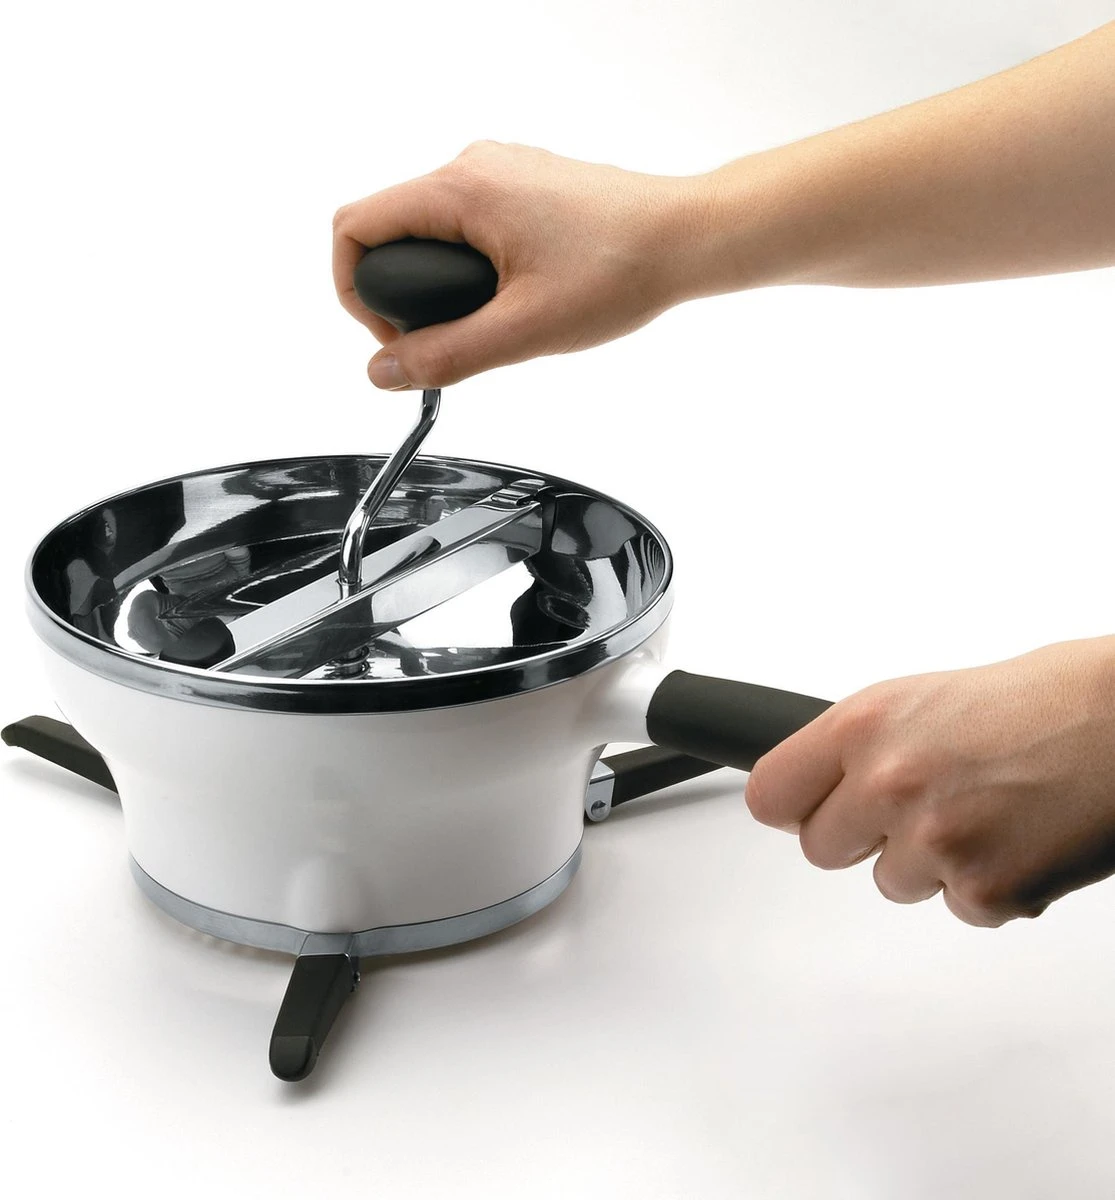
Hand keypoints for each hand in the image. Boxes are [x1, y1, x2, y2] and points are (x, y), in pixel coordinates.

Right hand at [332, 141, 704, 389]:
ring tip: (490, 322)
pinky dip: (471, 266)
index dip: (355, 292)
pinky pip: (468, 223)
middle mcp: (474, 167)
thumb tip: (385, 372)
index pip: (355, 229)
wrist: (686, 239)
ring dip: (439, 282)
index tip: (397, 337)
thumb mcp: (522, 331)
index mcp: (460, 190)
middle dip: (401, 292)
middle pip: (389, 229)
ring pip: (430, 228)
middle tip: (446, 340)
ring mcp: (501, 172)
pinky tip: (514, 298)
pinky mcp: (524, 186)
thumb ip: (446, 355)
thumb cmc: (619, 270)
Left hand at [745, 637, 1114, 925]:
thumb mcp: (924, 698)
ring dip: (930, 862)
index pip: (771, 794)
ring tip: (987, 811)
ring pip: (891, 883)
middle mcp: (887, 781)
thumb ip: (864, 744)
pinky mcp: (984, 891)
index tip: (808, 808)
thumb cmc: (1048, 698)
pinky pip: (959, 907)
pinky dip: (989, 886)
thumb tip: (824, 782)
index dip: (794, 805)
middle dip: (863, 836)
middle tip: (915, 808)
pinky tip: (1021, 838)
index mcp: (864, 725)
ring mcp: (933, 841)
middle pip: (821, 849)